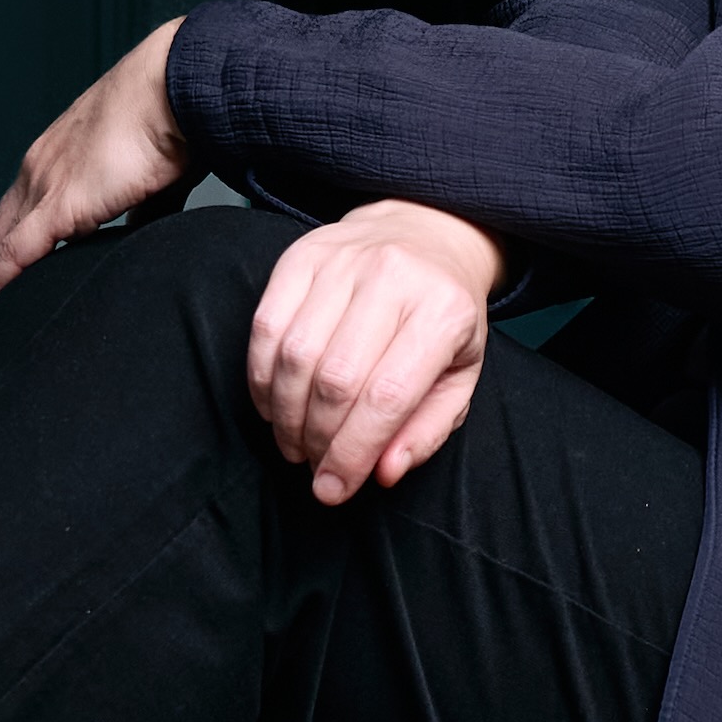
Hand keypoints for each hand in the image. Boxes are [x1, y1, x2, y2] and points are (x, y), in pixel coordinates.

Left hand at [0, 21, 190, 292]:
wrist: (176, 89)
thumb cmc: (174, 118)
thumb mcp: (152, 174)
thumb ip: (141, 210)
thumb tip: (142, 236)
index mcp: (60, 152)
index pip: (25, 201)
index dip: (21, 237)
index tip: (25, 267)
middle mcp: (41, 166)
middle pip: (4, 223)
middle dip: (3, 260)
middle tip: (9, 295)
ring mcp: (44, 184)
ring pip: (4, 239)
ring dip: (5, 272)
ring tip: (9, 306)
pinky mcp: (58, 205)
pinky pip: (17, 252)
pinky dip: (6, 279)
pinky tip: (3, 301)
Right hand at [248, 198, 509, 502]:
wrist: (424, 233)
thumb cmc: (442, 316)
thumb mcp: (460, 375)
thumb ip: (426, 430)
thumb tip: (382, 473)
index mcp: (444, 310)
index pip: (387, 396)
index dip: (353, 452)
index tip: (333, 489)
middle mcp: (393, 276)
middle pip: (335, 379)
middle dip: (316, 439)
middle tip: (313, 468)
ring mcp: (342, 260)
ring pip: (294, 354)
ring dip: (285, 415)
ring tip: (294, 443)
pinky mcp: (300, 255)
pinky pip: (265, 326)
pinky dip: (261, 378)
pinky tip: (274, 405)